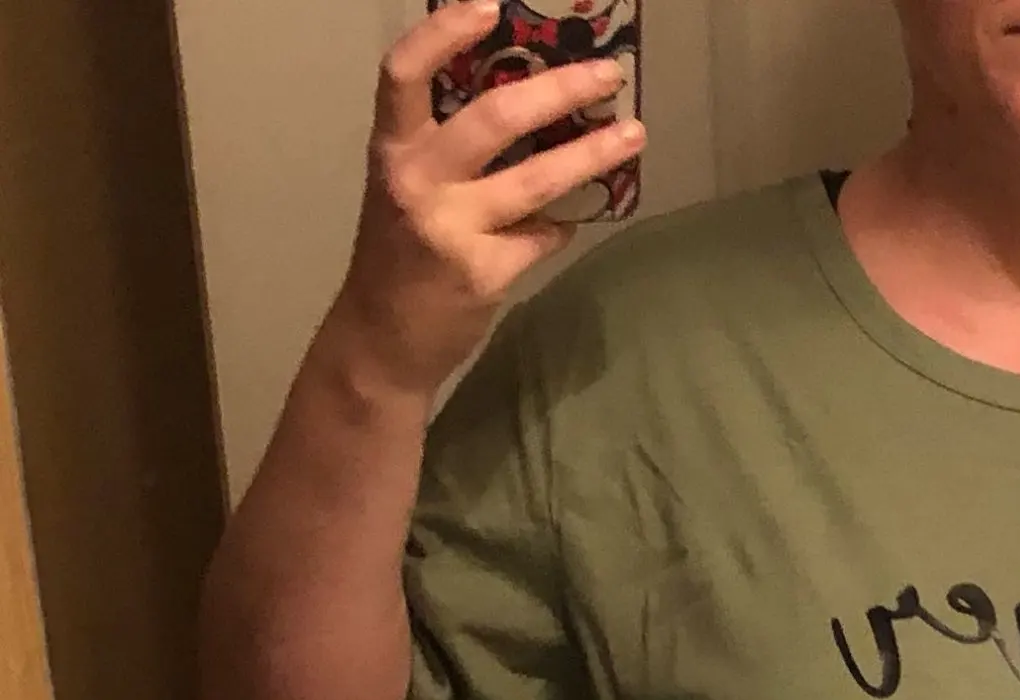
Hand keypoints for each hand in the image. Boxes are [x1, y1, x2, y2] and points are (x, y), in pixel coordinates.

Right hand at [333, 0, 647, 399]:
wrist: (381, 340)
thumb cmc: (400, 254)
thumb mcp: (407, 188)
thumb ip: (449, 149)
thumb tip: (531, 105)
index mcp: (392, 150)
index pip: (403, 73)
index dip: (443, 33)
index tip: (490, 6)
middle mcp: (417, 181)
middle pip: (495, 117)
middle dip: (560, 90)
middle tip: (608, 75)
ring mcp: (451, 228)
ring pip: (537, 180)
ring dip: (592, 154)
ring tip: (633, 135)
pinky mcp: (485, 272)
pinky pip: (543, 236)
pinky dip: (560, 226)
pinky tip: (569, 221)